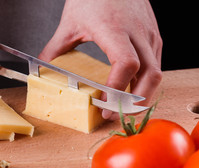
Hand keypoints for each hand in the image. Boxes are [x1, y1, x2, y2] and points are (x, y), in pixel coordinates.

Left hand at [39, 0, 162, 119]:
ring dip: (143, 94)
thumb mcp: (70, 22)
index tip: (105, 104)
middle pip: (150, 75)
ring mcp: (149, 34)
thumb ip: (55, 49)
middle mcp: (137, 33)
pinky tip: (132, 88)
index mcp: (115, 29)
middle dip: (137, 101)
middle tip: (116, 114)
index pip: (125, 64)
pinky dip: (145, 81)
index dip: (118, 88)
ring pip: (157, 72)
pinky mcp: (154, 35)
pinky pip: (156, 64)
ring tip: (124, 107)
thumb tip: (42, 70)